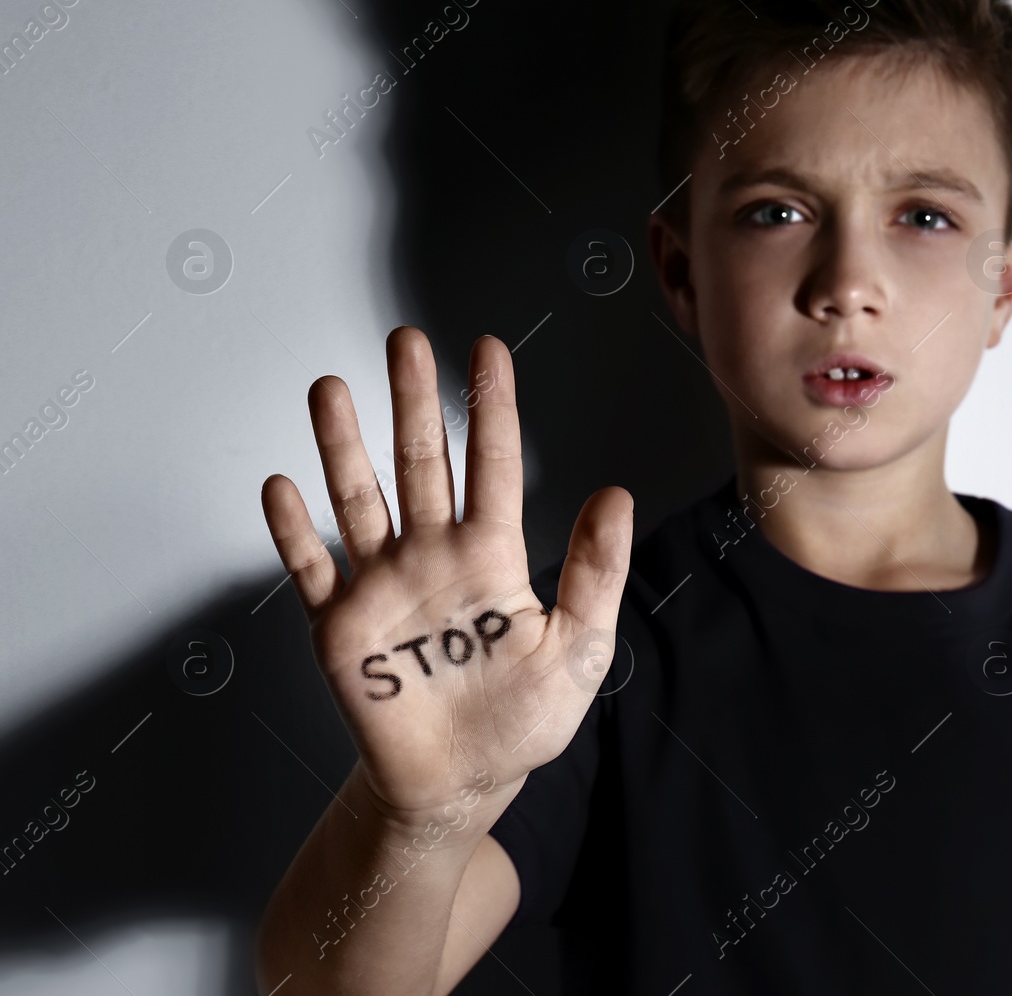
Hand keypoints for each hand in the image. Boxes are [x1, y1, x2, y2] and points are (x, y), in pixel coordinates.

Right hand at [260, 327, 631, 821]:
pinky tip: (283, 487)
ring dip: (342, 447)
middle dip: (412, 402)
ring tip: (330, 387)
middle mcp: (433, 556)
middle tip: (404, 340)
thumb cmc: (523, 718)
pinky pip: (313, 571)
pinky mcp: (341, 628)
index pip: (493, 465)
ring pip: (359, 501)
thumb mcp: (579, 646)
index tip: (487, 348)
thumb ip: (596, 572)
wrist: (461, 783)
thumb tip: (617, 495)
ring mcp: (384, 587)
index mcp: (493, 556)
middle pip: (420, 464)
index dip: (490, 406)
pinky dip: (294, 533)